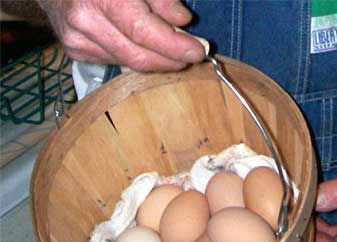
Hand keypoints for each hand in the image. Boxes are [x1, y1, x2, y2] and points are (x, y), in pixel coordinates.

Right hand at [38, 0, 205, 70]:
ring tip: (172, 48)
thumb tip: (182, 21)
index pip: (142, 32)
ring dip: (156, 59)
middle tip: (192, 55)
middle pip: (137, 56)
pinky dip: (136, 55)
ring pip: (128, 62)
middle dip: (170, 60)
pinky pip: (116, 60)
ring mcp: (76, 40)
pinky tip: (144, 44)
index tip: (197, 52)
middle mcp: (84, 21)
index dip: (173, 46)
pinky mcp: (75, 51)